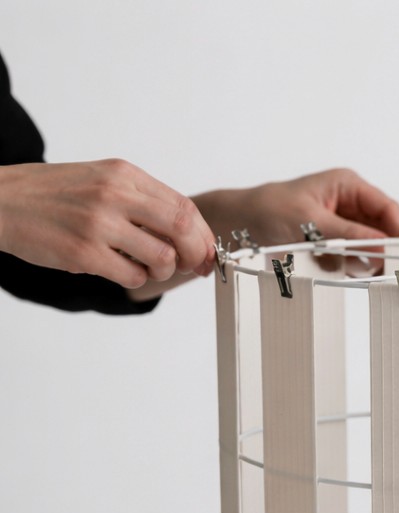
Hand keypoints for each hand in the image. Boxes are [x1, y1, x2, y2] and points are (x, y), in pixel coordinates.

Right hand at [0, 159, 215, 287]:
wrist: (1, 200)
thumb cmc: (55, 195)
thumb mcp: (102, 180)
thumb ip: (144, 201)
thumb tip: (191, 233)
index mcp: (123, 174)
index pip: (184, 207)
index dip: (203, 235)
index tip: (207, 252)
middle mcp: (114, 194)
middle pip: (181, 229)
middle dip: (196, 255)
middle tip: (193, 267)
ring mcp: (98, 224)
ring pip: (162, 257)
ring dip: (164, 271)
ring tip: (146, 266)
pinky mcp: (84, 252)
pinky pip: (133, 276)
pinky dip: (137, 279)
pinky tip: (121, 269)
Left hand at [194, 168, 398, 258]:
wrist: (238, 226)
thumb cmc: (268, 212)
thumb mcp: (310, 223)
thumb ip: (348, 235)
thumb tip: (382, 244)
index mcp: (348, 186)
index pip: (387, 208)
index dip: (398, 231)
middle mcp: (351, 204)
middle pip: (383, 231)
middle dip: (377, 250)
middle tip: (372, 267)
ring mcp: (344, 226)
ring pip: (370, 249)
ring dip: (356, 260)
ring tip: (329, 258)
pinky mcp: (335, 244)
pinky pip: (353, 260)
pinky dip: (342, 266)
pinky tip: (322, 262)